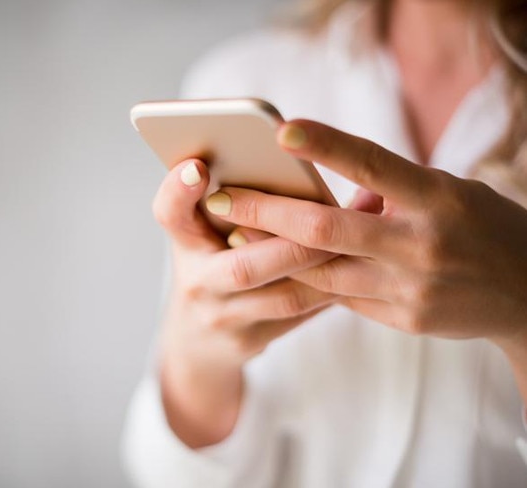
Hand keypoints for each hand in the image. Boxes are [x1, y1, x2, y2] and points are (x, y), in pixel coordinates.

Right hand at [153, 158, 334, 446]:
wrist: (197, 340)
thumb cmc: (211, 266)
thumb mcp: (206, 234)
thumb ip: (234, 203)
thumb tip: (294, 159)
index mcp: (183, 242)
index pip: (170, 213)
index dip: (178, 191)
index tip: (199, 167)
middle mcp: (196, 283)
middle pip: (244, 267)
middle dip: (296, 244)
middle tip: (337, 216)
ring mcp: (221, 318)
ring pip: (285, 297)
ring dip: (328, 268)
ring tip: (362, 240)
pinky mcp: (248, 342)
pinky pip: (299, 315)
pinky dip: (331, 290)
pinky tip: (358, 270)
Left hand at [204, 120, 526, 344]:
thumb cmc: (482, 228)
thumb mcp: (449, 193)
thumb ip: (392, 192)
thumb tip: (332, 193)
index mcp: (440, 198)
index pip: (375, 164)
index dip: (327, 146)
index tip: (281, 131)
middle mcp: (422, 245)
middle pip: (326, 229)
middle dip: (265, 211)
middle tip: (219, 197)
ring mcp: (411, 289)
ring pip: (321, 271)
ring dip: (272, 251)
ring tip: (233, 231)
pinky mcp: (402, 319)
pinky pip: (341, 296)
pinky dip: (309, 277)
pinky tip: (279, 264)